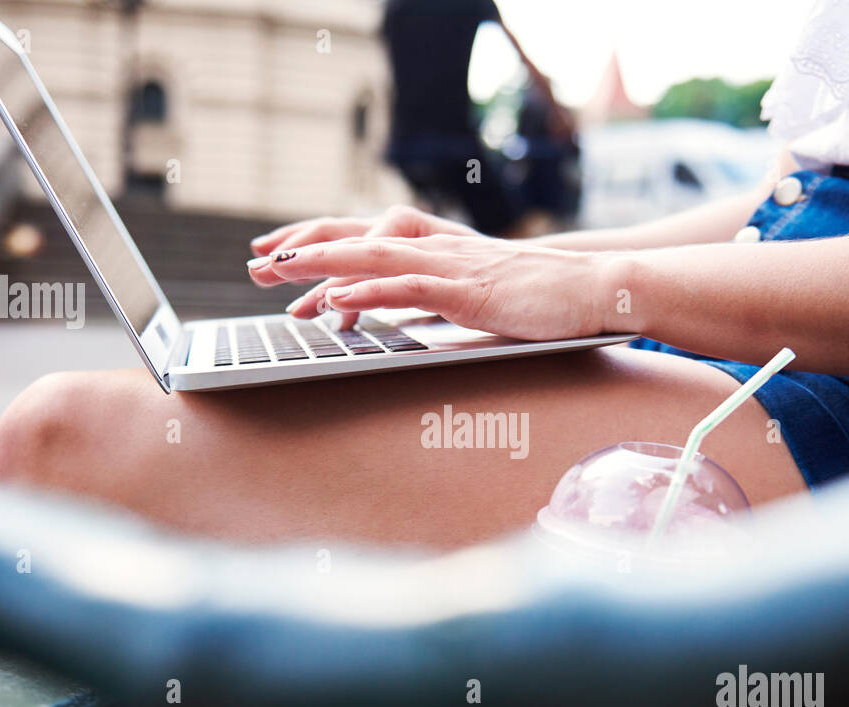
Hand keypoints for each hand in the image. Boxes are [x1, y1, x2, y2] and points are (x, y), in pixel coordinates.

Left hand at [251, 234, 631, 340]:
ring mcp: (451, 267)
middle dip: (302, 251)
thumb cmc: (540, 299)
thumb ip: (434, 307)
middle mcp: (435, 249)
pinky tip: (338, 300)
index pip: (362, 241)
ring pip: (373, 257)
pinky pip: (410, 287)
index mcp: (434, 251)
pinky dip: (370, 292)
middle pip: (354, 241)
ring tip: (279, 271)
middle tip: (254, 263)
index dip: (317, 245)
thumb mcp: (475, 301)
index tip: (275, 257)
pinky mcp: (469, 290)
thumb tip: (396, 325)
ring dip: (323, 263)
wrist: (594, 288)